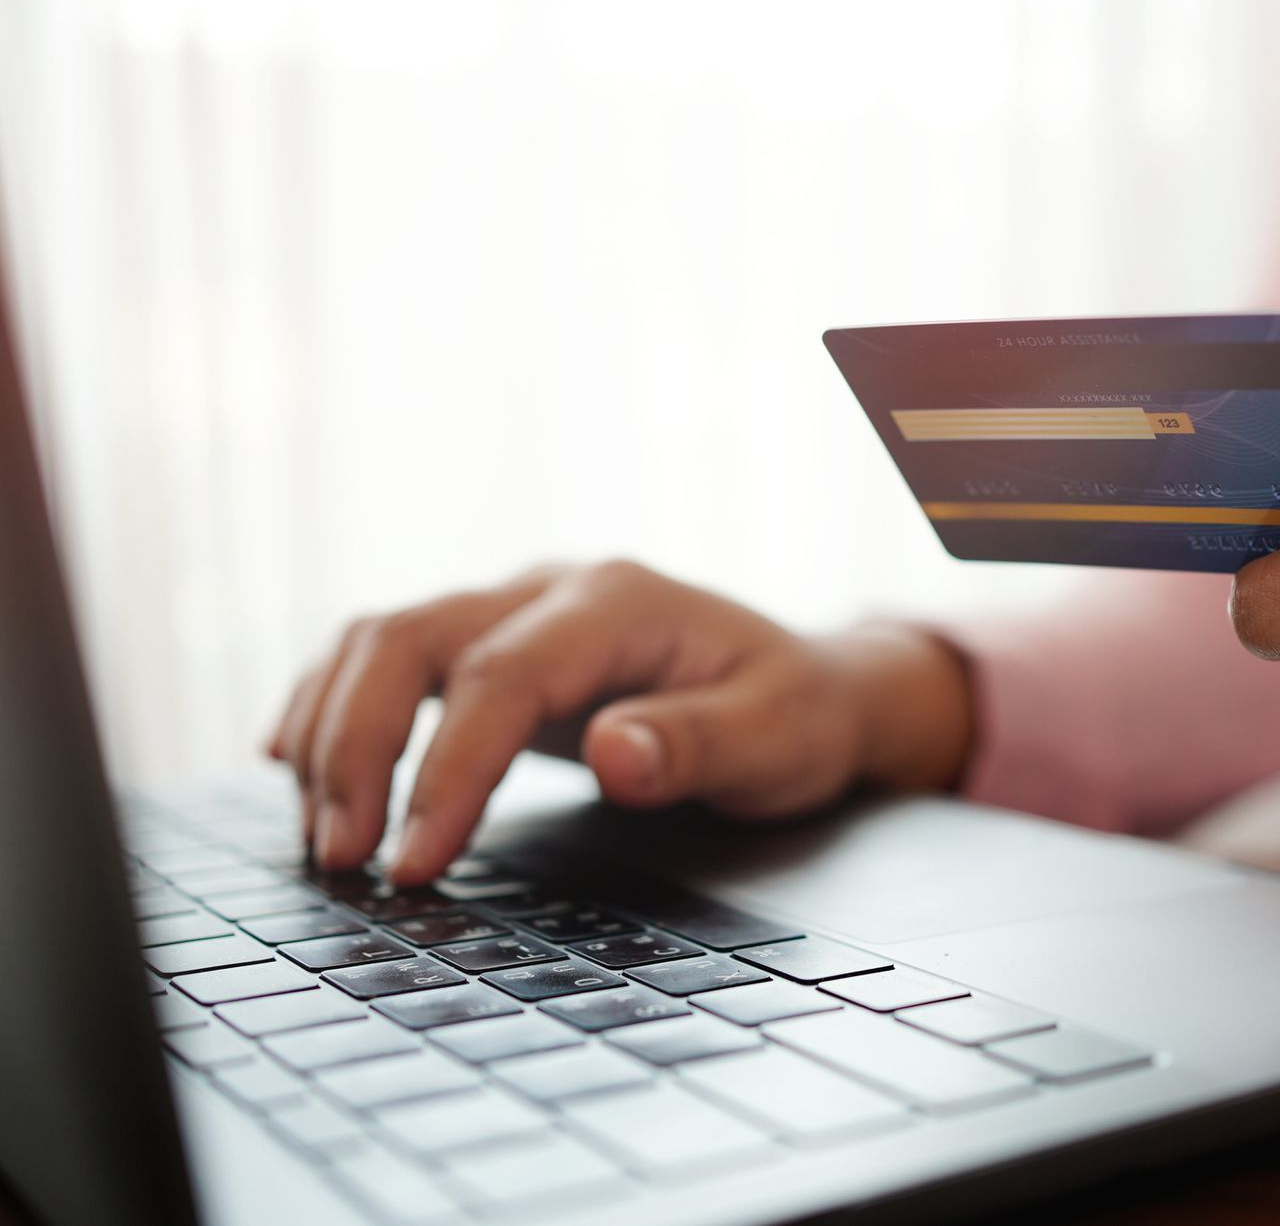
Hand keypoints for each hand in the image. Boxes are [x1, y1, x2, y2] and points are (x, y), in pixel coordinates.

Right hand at [269, 560, 972, 884]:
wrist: (808, 685)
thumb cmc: (795, 716)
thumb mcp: (778, 739)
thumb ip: (698, 744)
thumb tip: (613, 754)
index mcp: (621, 602)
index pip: (502, 675)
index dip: (447, 768)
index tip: (413, 863)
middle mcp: (552, 589)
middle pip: (410, 637)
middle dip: (359, 747)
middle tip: (340, 859)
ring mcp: (516, 608)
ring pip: (382, 638)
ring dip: (333, 731)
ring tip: (321, 838)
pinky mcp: (494, 644)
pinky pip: (388, 656)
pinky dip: (334, 707)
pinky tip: (298, 768)